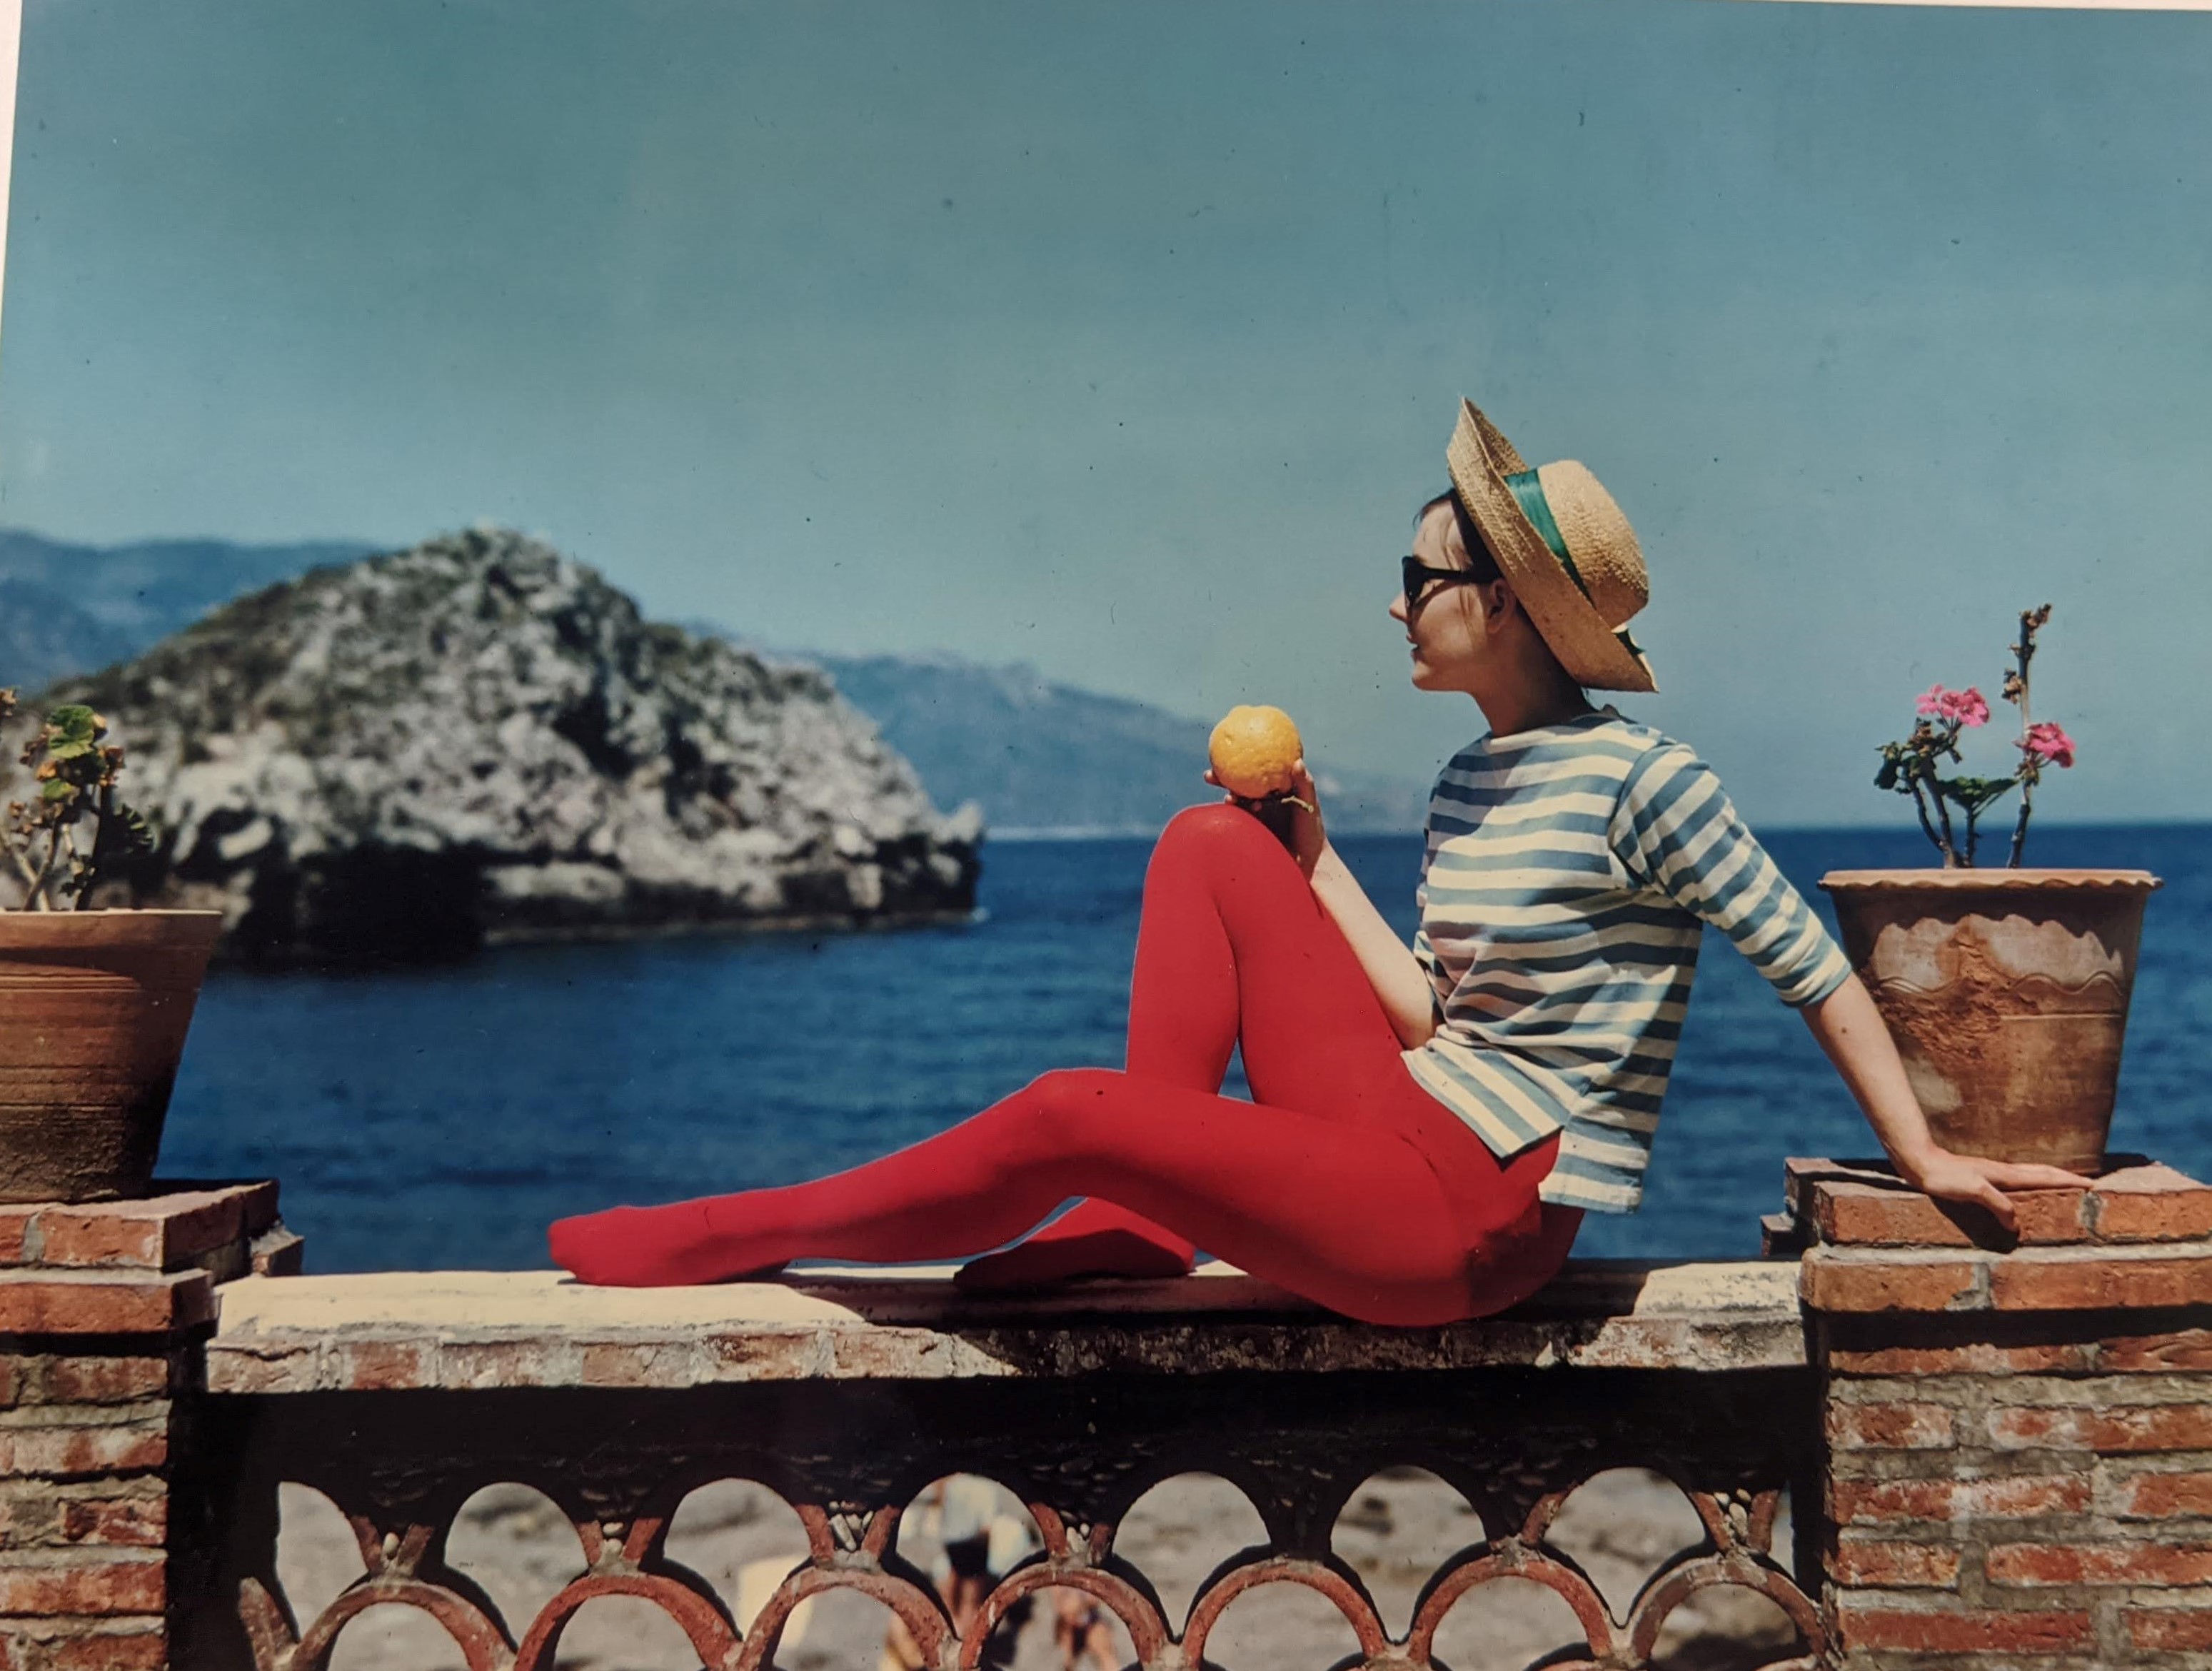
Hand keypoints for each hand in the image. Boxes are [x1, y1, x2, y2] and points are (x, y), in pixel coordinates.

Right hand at [1203, 759, 1326, 877]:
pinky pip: (1238, 819)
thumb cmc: (1312, 831)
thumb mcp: (1309, 805)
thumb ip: (1304, 784)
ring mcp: (1256, 814)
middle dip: (1223, 777)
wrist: (1308, 862)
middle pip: (1240, 783)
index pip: (1258, 769)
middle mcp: (1263, 798)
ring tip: (1229, 799)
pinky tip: (1233, 812)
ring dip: (1229, 797)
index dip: (1244, 758)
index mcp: (1277, 787)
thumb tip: (1297, 761)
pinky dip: (1233, 814)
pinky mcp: (1252, 829)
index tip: (1233, 749)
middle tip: (1210, 774)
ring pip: (1237, 800)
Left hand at [1895, 1147, 2094, 1233]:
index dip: (2069, 1181)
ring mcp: (1993, 1175)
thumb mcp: (1973, 1191)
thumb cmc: (1944, 1177)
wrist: (1919, 1163)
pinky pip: (2016, 1183)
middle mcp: (2003, 1172)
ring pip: (2030, 1176)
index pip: (2045, 1177)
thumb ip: (1998, 1204)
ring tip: (2065, 1188)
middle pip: (2042, 1173)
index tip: (2093, 1184)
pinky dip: (2030, 1186)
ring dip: (2050, 1180)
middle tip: (2089, 1185)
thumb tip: (2017, 1224)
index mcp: (2006, 1174)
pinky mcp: (1981, 1180)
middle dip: (2067, 1179)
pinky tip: (2024, 1194)